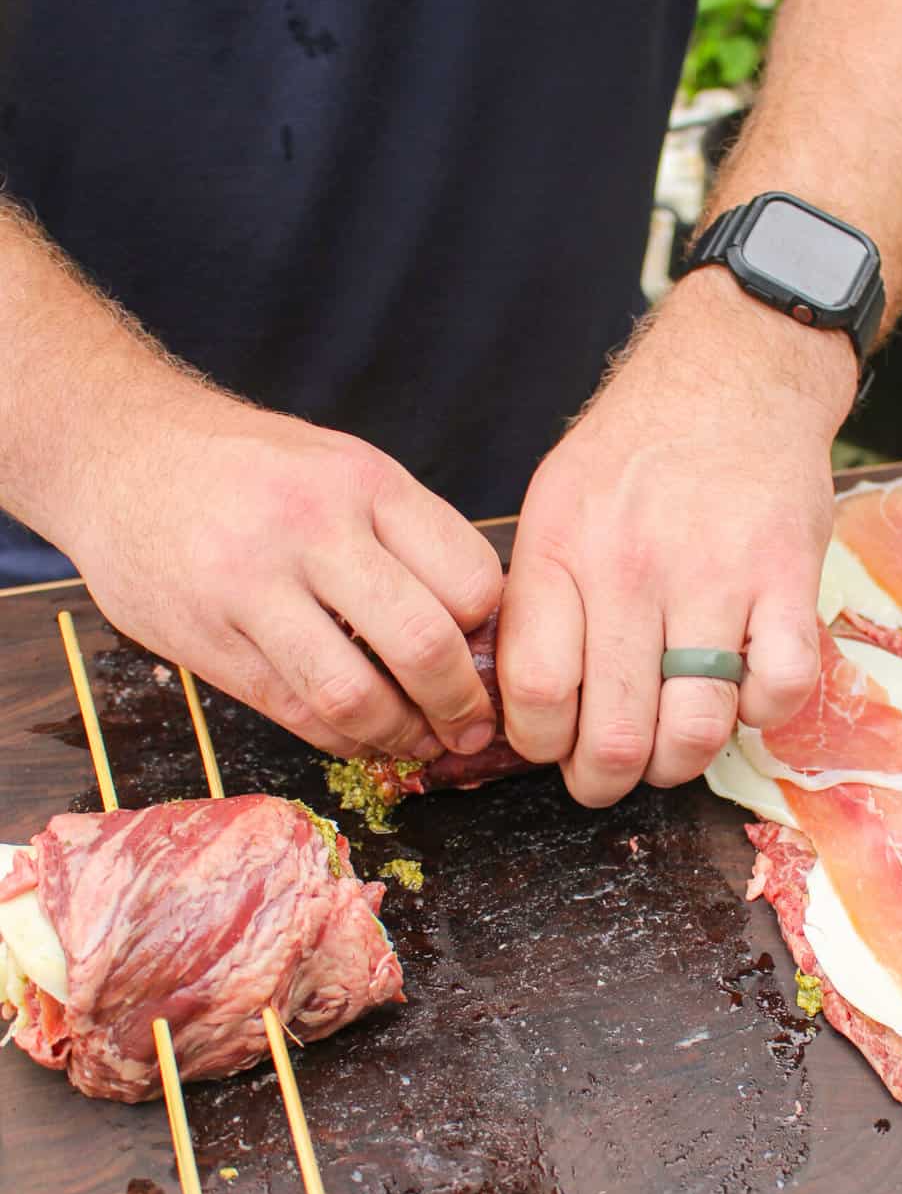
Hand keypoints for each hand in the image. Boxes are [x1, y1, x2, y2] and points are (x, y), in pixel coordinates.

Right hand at [64, 373, 502, 759]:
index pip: (469, 577)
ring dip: (400, 735)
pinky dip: (342, 738)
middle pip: (422, 642)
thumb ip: (405, 535)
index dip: (491, 633)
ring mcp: (251, 586)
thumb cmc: (249, 468)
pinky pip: (295, 712)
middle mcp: (311, 529)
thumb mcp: (340, 466)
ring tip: (417, 741)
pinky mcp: (205, 638)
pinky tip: (360, 735)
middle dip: (460, 702)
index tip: (490, 658)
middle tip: (471, 725)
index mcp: (363, 481)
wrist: (118, 452)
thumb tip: (481, 628)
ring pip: (355, 694)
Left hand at [498, 269, 856, 805]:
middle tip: (610, 775)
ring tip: (672, 749)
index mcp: (563, 550)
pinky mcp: (789, 578)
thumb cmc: (637, 452)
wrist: (734, 375)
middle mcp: (633, 567)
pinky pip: (778, 694)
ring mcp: (716, 575)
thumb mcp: (555, 503)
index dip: (542, 746)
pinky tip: (741, 695)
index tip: (555, 746)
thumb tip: (519, 705)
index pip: (537, 691)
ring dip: (681, 763)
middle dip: (606, 780)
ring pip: (696, 730)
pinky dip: (760, 716)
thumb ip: (538, 598)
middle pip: (614, 734)